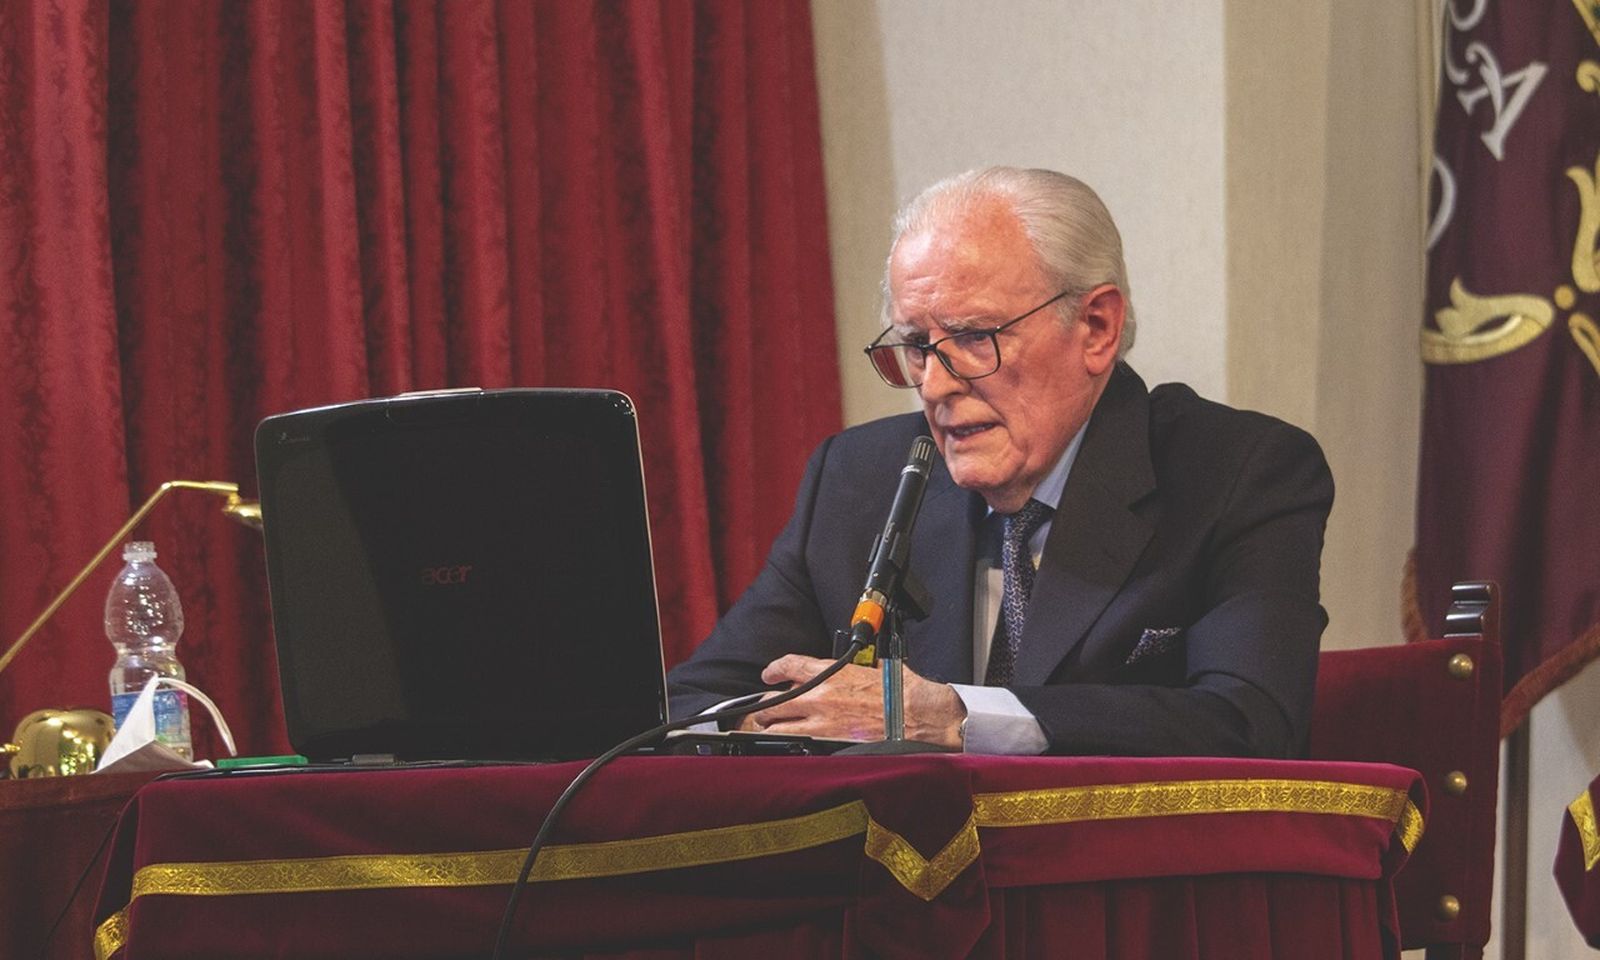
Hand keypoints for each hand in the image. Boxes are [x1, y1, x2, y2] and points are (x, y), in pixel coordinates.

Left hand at [736, 654, 966, 748]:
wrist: (919, 714)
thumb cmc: (902, 692)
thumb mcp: (870, 668)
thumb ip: (846, 672)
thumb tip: (838, 674)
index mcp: (830, 672)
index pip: (787, 666)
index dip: (773, 670)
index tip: (769, 675)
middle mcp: (819, 696)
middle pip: (772, 702)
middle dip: (767, 707)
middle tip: (768, 710)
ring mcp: (821, 723)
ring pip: (776, 728)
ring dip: (772, 729)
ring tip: (773, 731)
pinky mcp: (829, 745)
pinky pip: (795, 747)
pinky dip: (790, 747)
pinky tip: (791, 747)